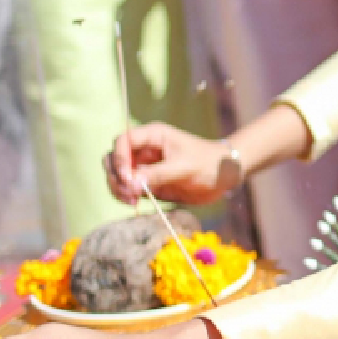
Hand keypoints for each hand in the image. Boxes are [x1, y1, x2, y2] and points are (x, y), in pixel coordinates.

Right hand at [105, 123, 236, 204]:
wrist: (223, 176)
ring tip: (132, 201)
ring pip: (117, 174)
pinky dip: (125, 195)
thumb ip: (157, 174)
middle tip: (128, 193)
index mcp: (153, 136)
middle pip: (114, 158)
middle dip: (115, 175)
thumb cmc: (207, 163)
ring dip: (118, 187)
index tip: (127, 177)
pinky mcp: (148, 182)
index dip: (120, 158)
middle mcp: (145, 149)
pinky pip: (128, 187)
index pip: (123, 140)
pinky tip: (135, 202)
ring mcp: (145, 166)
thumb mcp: (184, 167)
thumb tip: (130, 183)